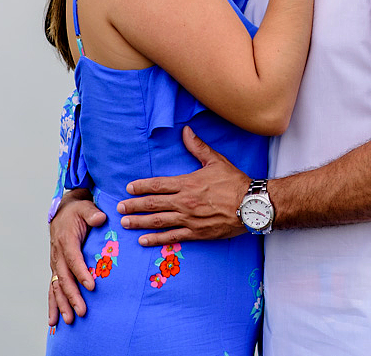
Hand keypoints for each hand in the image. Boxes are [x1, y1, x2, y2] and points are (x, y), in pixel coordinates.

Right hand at [47, 190, 106, 325]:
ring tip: (70, 320)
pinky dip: (53, 305)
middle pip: (64, 278)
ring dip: (62, 305)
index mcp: (66, 240)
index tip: (91, 286)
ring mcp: (55, 264)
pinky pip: (52, 289)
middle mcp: (58, 255)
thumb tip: (100, 218)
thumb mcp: (86, 208)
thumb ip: (92, 214)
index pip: (73, 259)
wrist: (63, 212)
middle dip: (72, 296)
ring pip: (57, 287)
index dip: (81, 273)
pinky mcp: (56, 270)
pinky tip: (54, 321)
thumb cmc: (78, 211)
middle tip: (82, 311)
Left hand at [117, 126, 249, 246]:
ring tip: (125, 223)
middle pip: (153, 204)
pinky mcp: (196, 233)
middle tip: (119, 208)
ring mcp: (188, 219)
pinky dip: (156, 239)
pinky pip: (172, 237)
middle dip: (134, 206)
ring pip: (158, 222)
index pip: (157, 185)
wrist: (251, 205)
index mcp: (187, 183)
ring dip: (139, 222)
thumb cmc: (234, 182)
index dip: (141, 187)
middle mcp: (184, 202)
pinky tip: (144, 240)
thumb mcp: (216, 161)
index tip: (129, 189)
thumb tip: (186, 130)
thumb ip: (198, 147)